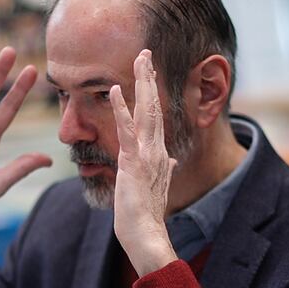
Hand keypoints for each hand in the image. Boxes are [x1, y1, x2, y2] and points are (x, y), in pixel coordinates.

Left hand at [110, 49, 178, 275]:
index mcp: (158, 154)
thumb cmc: (145, 216)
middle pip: (154, 106)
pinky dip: (122, 108)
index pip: (155, 116)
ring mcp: (146, 155)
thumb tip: (171, 158)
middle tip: (146, 51)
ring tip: (140, 58)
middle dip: (149, 77)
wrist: (146, 236)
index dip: (152, 92)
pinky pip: (127, 130)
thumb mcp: (156, 187)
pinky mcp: (133, 163)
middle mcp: (156, 149)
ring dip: (142, 83)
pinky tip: (117, 89)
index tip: (148, 70)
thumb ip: (164, 169)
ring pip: (146, 111)